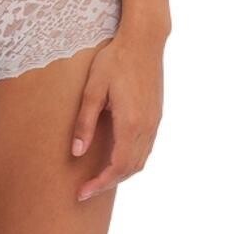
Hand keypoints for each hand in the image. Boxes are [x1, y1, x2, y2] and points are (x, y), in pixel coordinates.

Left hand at [71, 31, 164, 200]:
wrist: (144, 40)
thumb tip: (77, 152)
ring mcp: (154, 122)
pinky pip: (145, 148)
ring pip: (141, 161)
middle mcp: (146, 127)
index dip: (100, 184)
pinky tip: (116, 158)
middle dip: (108, 183)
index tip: (82, 193)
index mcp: (130, 124)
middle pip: (130, 169)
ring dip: (120, 174)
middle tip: (85, 190)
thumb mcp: (93, 89)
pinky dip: (131, 160)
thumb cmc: (115, 60)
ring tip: (99, 178)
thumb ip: (85, 122)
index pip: (117, 167)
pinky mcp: (156, 115)